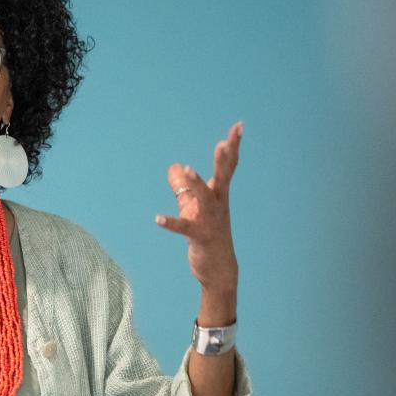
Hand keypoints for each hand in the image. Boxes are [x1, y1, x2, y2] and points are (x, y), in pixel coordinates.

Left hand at [156, 121, 241, 296]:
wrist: (219, 269)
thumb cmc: (208, 235)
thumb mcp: (193, 208)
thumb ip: (183, 187)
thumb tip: (174, 167)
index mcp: (219, 195)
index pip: (228, 167)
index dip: (232, 147)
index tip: (238, 126)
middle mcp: (218, 205)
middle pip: (223, 178)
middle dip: (224, 160)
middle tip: (224, 143)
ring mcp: (211, 220)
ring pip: (204, 199)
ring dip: (196, 185)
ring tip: (187, 170)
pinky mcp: (200, 236)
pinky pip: (185, 228)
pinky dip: (171, 223)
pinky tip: (158, 219)